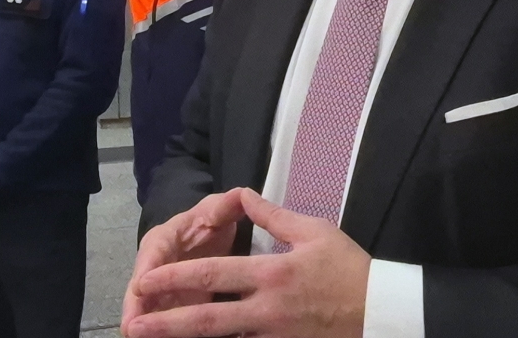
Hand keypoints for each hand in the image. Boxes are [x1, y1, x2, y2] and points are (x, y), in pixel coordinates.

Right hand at [122, 189, 244, 331]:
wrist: (205, 233)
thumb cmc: (208, 221)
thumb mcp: (215, 211)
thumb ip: (224, 206)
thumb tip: (239, 194)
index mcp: (163, 240)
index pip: (152, 254)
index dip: (146, 270)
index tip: (141, 287)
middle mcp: (155, 266)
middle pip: (141, 288)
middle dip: (135, 308)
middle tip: (130, 329)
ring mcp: (161, 289)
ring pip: (149, 308)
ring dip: (146, 325)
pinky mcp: (171, 305)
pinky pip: (165, 320)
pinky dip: (164, 331)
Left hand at [123, 188, 370, 337]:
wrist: (383, 312)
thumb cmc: (349, 268)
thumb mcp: (313, 231)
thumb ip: (272, 215)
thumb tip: (242, 194)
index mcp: (270, 274)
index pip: (213, 274)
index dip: (175, 277)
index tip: (145, 281)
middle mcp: (266, 309)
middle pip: (206, 319)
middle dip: (166, 323)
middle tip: (133, 325)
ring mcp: (274, 336)